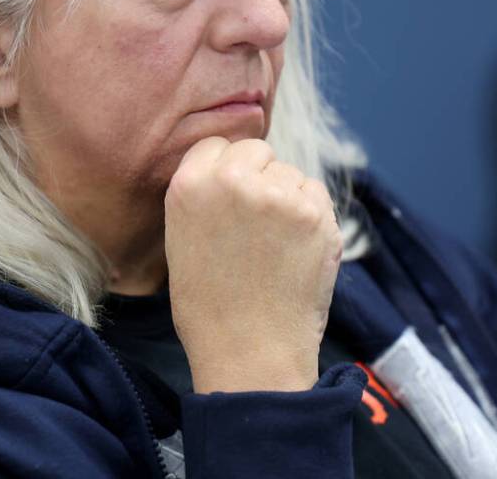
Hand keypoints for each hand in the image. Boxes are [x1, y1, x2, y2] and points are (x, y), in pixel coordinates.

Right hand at [164, 136, 341, 393]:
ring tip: (275, 244)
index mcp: (189, 185)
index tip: (230, 199)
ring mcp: (277, 194)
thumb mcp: (181, 238)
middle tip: (256, 224)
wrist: (249, 351)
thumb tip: (235, 167)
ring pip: (290, 173)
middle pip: (256, 150)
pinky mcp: (314, 213)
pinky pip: (315, 194)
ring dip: (287, 197)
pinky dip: (311, 215)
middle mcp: (232, 179)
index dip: (225, 171)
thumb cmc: (209, 304)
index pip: (214, 145)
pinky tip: (296, 248)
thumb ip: (204, 194)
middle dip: (259, 176)